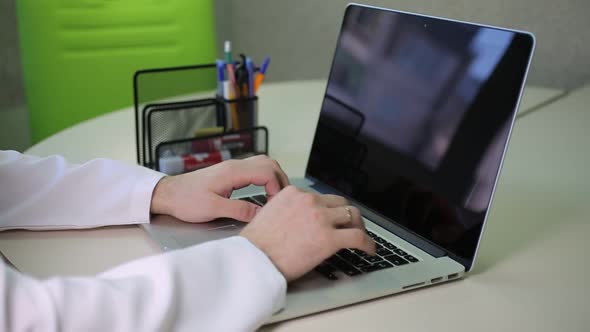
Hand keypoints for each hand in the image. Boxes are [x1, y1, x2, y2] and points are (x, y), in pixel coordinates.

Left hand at [150, 155, 288, 222]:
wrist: (169, 194)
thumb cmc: (186, 201)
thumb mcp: (213, 209)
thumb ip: (239, 210)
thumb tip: (261, 214)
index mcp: (233, 172)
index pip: (267, 171)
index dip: (277, 188)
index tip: (276, 205)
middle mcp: (235, 166)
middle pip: (269, 164)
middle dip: (281, 181)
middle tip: (282, 200)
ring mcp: (233, 168)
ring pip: (263, 164)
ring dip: (274, 179)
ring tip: (276, 198)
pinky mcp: (230, 173)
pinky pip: (255, 170)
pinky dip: (265, 179)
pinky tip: (264, 194)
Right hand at [240, 186, 375, 280]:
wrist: (253, 260)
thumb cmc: (256, 245)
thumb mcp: (269, 214)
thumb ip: (288, 210)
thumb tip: (301, 220)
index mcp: (294, 193)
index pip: (321, 197)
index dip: (330, 209)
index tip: (333, 217)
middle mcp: (309, 201)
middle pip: (340, 203)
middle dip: (347, 215)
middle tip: (351, 225)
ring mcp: (320, 218)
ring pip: (352, 216)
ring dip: (358, 227)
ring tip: (361, 237)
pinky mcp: (329, 238)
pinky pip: (357, 237)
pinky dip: (368, 243)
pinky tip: (369, 250)